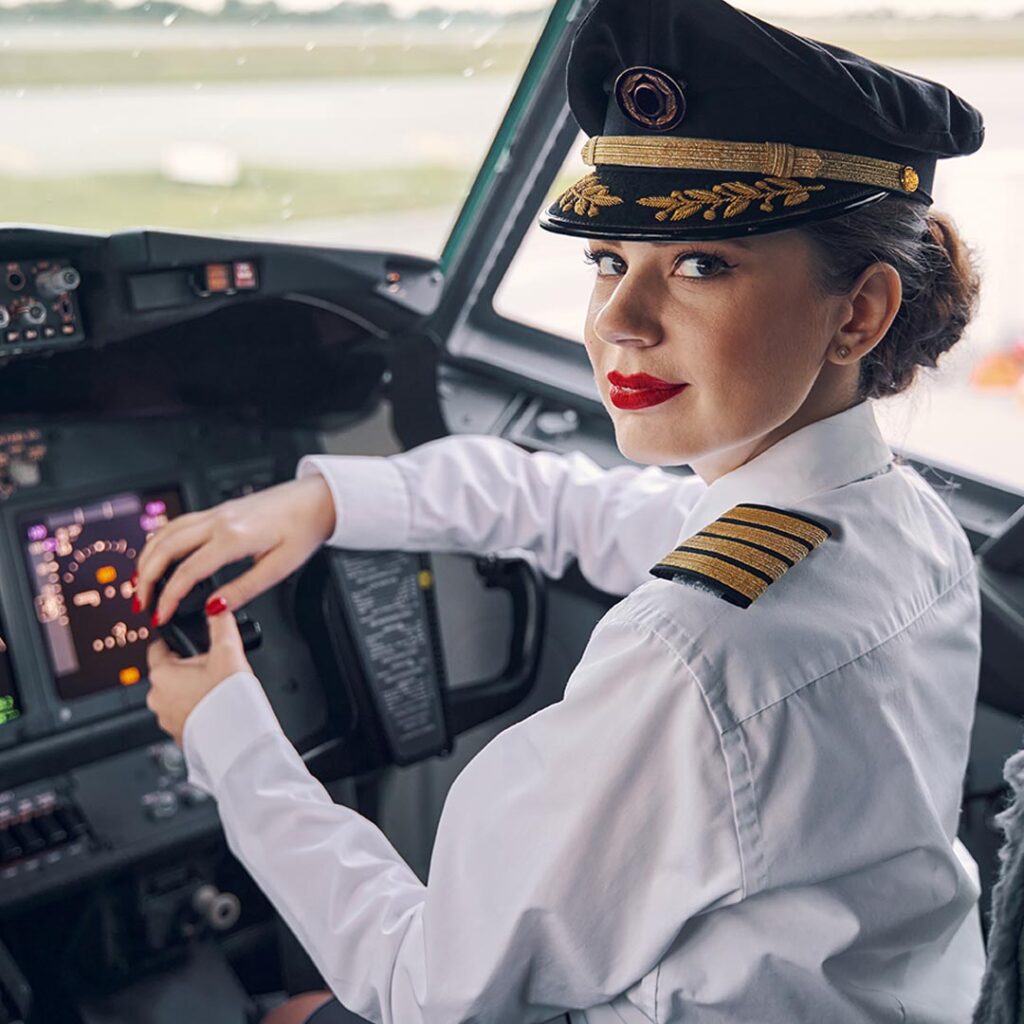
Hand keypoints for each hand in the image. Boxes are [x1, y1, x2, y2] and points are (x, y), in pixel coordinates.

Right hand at [134, 473, 335, 627]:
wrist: (316, 500)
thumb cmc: (303, 529)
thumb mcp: (280, 568)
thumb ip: (244, 589)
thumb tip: (214, 609)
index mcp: (234, 537)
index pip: (188, 571)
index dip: (168, 597)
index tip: (160, 615)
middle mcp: (219, 520)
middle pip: (166, 548)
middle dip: (146, 578)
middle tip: (141, 604)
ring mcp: (216, 512)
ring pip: (166, 532)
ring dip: (148, 558)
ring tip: (142, 584)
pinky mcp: (218, 511)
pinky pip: (178, 524)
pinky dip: (160, 542)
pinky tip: (158, 556)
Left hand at [146, 604, 252, 746]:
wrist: (237, 741)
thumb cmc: (228, 700)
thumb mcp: (228, 651)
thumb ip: (221, 623)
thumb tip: (218, 605)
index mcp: (161, 673)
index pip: (158, 648)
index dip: (176, 641)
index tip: (191, 642)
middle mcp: (156, 697)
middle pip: (169, 672)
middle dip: (189, 667)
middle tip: (214, 667)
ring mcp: (165, 719)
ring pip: (175, 694)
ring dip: (191, 690)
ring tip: (217, 688)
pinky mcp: (177, 735)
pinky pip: (184, 714)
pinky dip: (196, 709)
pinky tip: (216, 706)